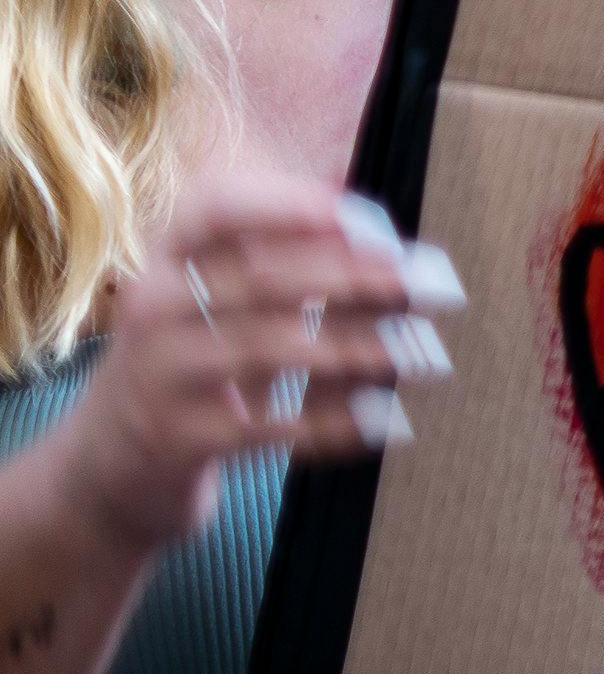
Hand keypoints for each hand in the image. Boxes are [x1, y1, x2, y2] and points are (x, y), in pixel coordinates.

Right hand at [55, 182, 455, 563]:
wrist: (103, 468)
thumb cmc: (188, 365)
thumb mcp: (211, 306)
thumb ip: (281, 266)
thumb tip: (385, 237)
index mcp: (166, 260)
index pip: (215, 208)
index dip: (289, 204)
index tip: (364, 216)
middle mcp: (152, 307)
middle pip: (263, 277)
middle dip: (357, 278)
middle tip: (431, 286)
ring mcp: (159, 373)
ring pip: (271, 349)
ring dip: (358, 349)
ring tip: (423, 355)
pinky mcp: (174, 437)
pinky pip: (269, 426)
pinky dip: (333, 422)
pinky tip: (385, 421)